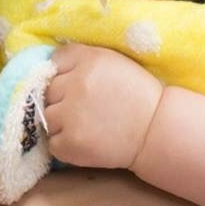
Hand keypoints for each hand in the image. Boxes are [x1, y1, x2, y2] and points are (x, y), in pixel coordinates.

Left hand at [44, 44, 162, 171]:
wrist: (157, 131)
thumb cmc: (137, 96)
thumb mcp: (113, 63)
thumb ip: (83, 60)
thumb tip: (50, 66)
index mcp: (89, 60)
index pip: (55, 60)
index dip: (63, 73)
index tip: (75, 83)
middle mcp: (77, 84)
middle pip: (48, 90)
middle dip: (61, 99)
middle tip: (84, 109)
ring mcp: (71, 115)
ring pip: (47, 117)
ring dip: (61, 123)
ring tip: (86, 126)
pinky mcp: (71, 142)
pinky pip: (53, 143)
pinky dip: (65, 145)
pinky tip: (86, 141)